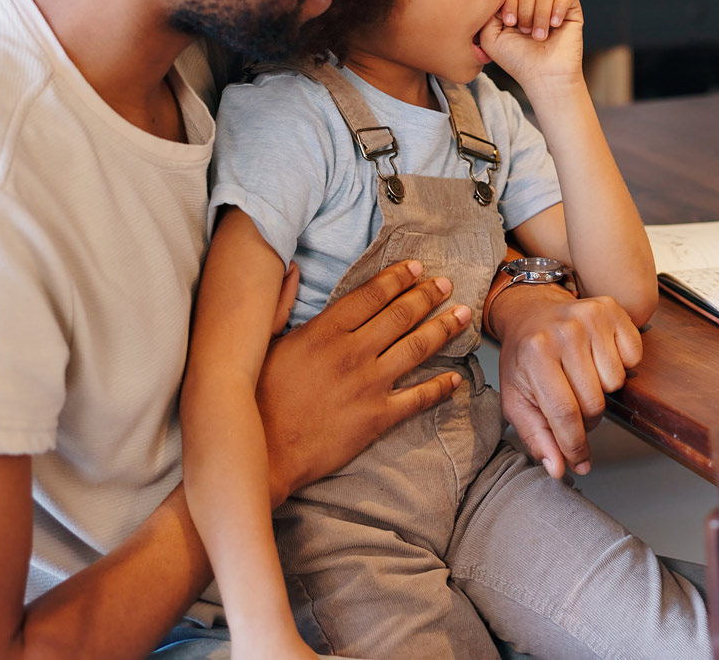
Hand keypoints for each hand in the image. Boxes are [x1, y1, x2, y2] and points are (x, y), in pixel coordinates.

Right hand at [255, 260, 471, 500]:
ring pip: (416, 348)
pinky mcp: (378, 418)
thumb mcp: (262, 343)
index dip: (397, 278)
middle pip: (400, 315)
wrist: (264, 452)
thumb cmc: (256, 398)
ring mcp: (369, 385)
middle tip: (447, 285)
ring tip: (462, 315)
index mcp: (324, 331)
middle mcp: (352, 352)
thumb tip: (289, 269)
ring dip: (443, 329)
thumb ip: (280, 304)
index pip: (370, 295)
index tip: (416, 267)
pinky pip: (418, 398)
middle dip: (427, 296)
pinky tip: (456, 378)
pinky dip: (440, 387)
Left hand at [476, 0, 583, 94]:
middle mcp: (533, 2)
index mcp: (514, 5)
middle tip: (525, 32)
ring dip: (540, 13)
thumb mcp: (490, 38)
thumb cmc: (517, 61)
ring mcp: (553, 4)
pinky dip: (558, 7)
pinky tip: (555, 25)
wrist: (544, 77)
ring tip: (540, 35)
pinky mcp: (571, 10)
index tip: (509, 22)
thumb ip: (487, 12)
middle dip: (524, 8)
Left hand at [488, 281, 643, 478]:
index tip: (578, 461)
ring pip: (616, 382)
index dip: (575, 445)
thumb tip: (558, 469)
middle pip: (595, 402)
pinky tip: (598, 357)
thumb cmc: (524, 359)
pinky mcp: (611, 309)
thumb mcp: (517, 399)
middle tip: (573, 404)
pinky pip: (633, 356)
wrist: (530, 312)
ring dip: (602, 389)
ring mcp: (590, 317)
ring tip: (582, 377)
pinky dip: (620, 364)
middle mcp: (564, 332)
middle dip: (586, 417)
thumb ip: (536, 437)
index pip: (565, 413)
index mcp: (536, 354)